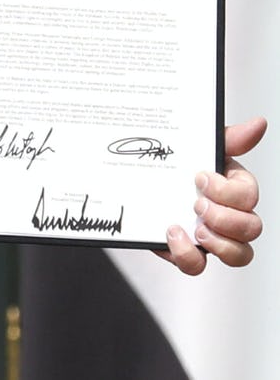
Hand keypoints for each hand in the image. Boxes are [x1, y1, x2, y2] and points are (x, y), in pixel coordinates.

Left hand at [160, 116, 264, 273]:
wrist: (131, 179)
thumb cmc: (175, 164)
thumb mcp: (197, 145)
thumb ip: (228, 138)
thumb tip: (258, 124)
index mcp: (233, 187)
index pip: (249, 196)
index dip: (229, 191)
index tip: (200, 178)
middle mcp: (229, 215)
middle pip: (252, 228)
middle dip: (225, 217)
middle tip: (197, 204)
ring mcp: (211, 236)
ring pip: (240, 255)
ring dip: (220, 243)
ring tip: (196, 229)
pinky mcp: (186, 251)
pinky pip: (197, 266)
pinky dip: (186, 255)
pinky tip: (171, 233)